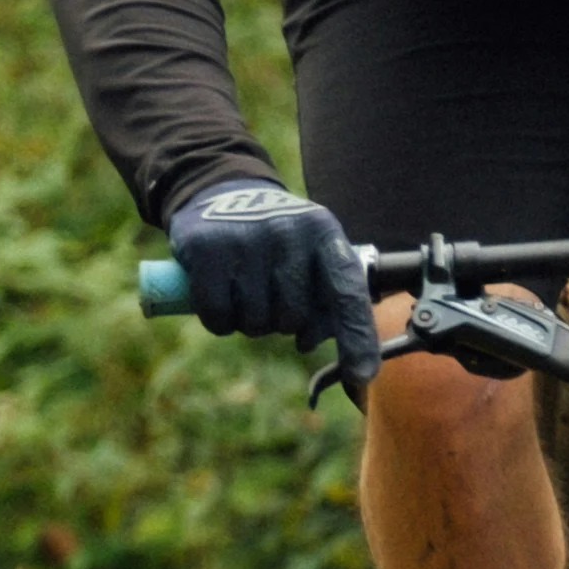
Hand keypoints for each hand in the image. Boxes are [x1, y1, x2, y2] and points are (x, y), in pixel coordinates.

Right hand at [165, 179, 379, 389]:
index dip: (358, 337)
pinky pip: (219, 317)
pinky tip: (220, 293)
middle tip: (269, 294)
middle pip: (292, 318)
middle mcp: (288, 232)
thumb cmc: (275, 238)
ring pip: (255, 322)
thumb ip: (326, 296)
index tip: (361, 376)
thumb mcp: (309, 250)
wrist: (218, 191)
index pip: (348, 292)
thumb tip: (312, 340)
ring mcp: (246, 239)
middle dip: (281, 321)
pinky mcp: (207, 249)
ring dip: (249, 321)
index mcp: (324, 232)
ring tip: (244, 288)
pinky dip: (219, 319)